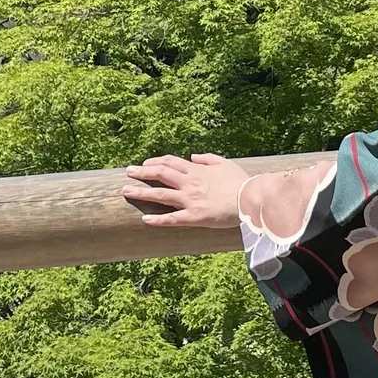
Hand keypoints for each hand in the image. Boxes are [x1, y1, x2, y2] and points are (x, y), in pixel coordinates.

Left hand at [122, 152, 248, 228]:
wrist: (251, 200)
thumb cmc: (241, 182)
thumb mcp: (225, 164)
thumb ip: (208, 159)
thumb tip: (192, 156)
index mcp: (197, 171)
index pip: (171, 162)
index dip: (156, 161)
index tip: (145, 163)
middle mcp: (190, 183)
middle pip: (160, 174)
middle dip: (142, 172)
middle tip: (128, 172)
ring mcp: (190, 200)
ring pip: (160, 195)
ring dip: (141, 192)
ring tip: (126, 191)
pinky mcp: (194, 217)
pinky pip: (172, 219)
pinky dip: (158, 220)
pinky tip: (145, 220)